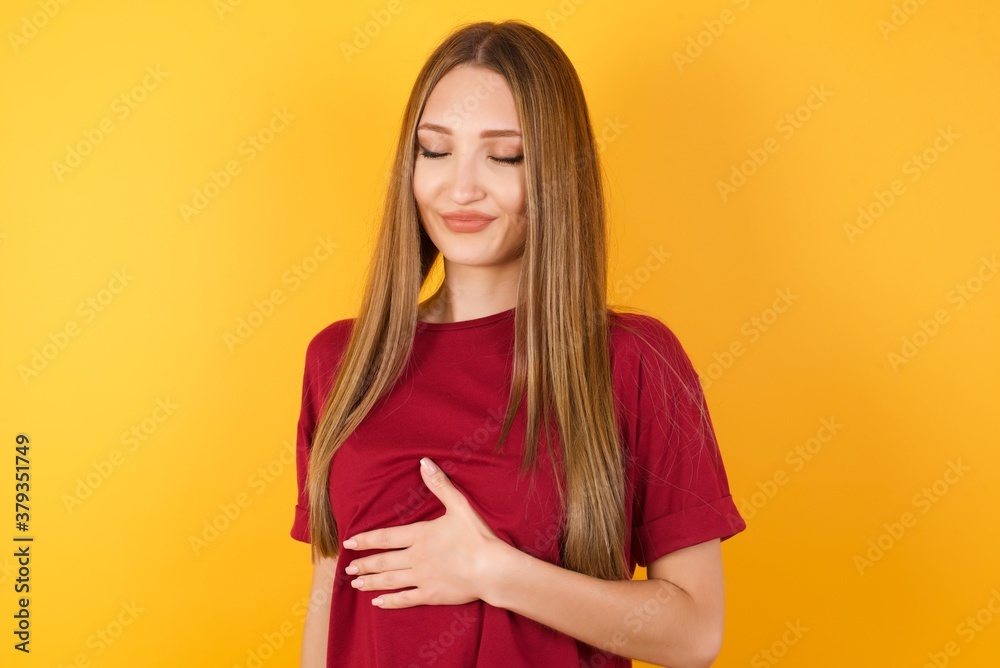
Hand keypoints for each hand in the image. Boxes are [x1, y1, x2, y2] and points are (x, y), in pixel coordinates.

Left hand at [342, 457, 506, 608]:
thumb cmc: (477, 536)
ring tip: (355, 583)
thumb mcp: (459, 505)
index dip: (366, 539)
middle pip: (383, 561)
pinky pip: (405, 599)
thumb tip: (424, 462)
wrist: (491, 569)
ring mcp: (422, 578)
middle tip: (348, 567)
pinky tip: (378, 603)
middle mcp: (416, 557)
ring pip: (390, 580)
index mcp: (420, 535)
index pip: (386, 537)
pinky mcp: (431, 595)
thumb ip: (439, 484)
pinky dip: (390, 601)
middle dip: (364, 564)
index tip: (350, 542)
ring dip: (371, 581)